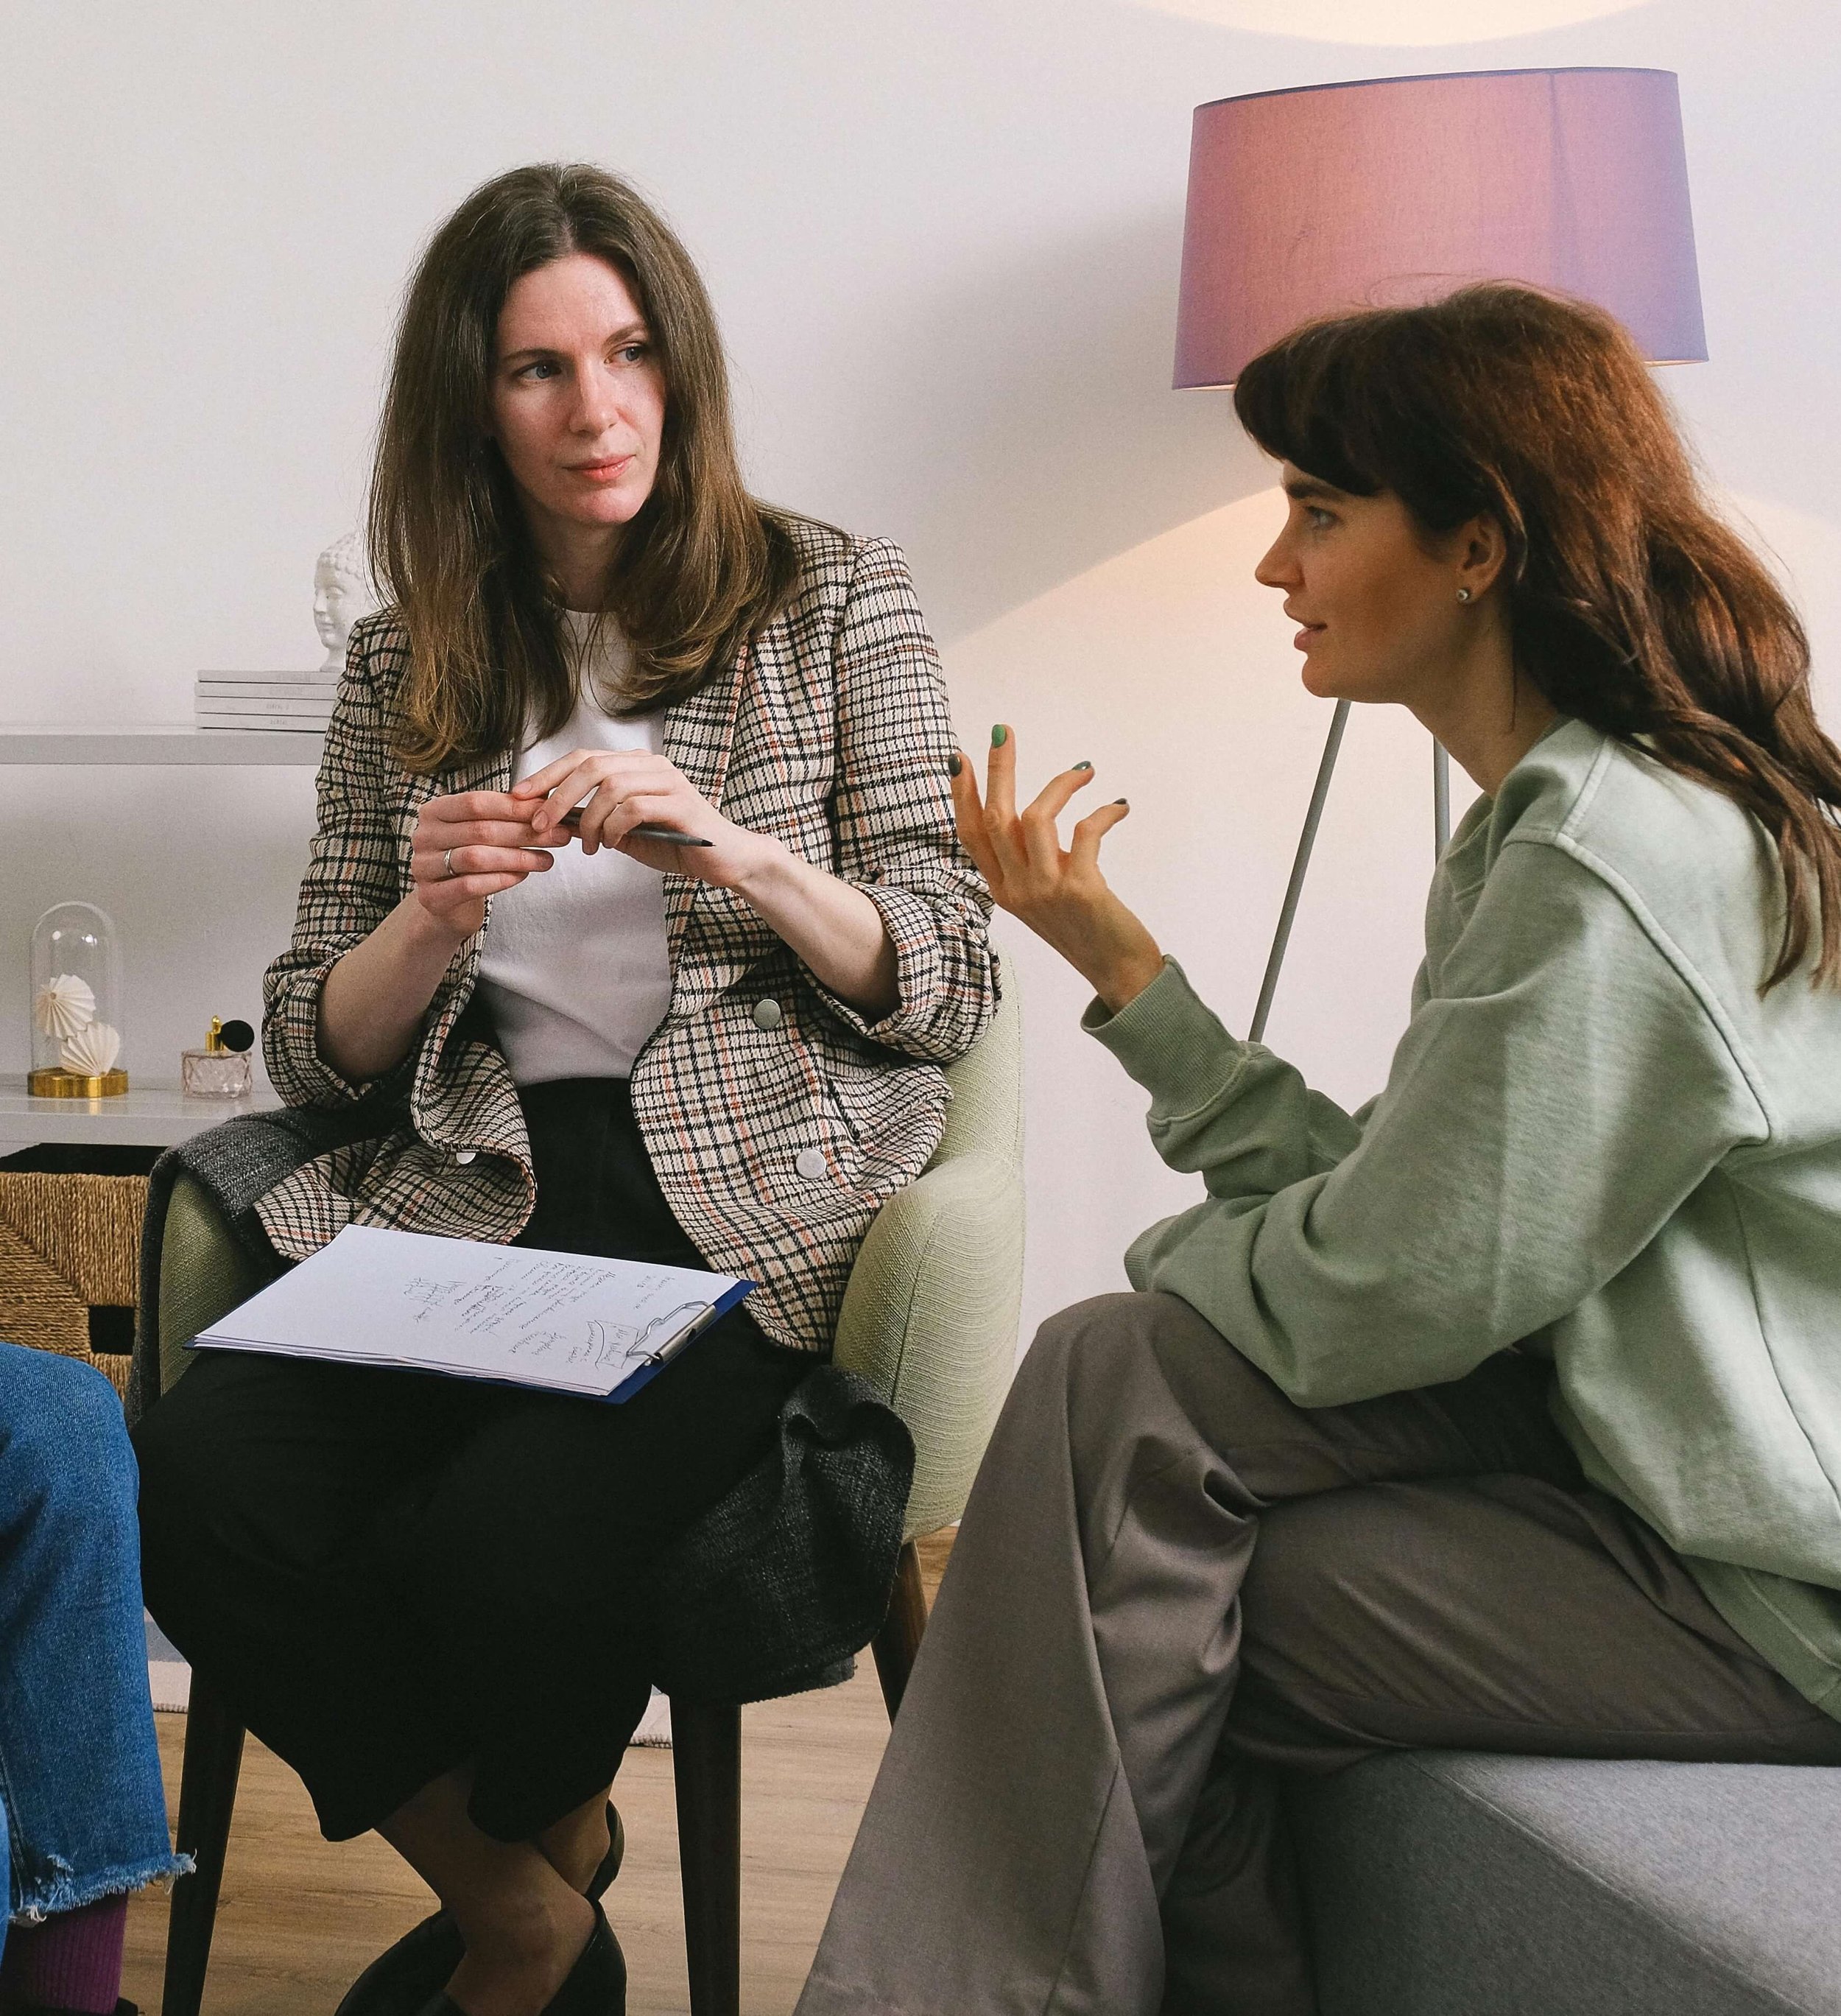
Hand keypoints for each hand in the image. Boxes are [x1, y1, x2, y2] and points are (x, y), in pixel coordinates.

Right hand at [409, 790, 554, 942]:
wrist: (449, 903)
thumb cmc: (472, 859)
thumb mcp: (486, 830)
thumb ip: (508, 813)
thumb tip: (549, 798)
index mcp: (435, 811)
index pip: (476, 802)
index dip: (515, 807)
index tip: (549, 812)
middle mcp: (423, 836)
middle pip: (480, 830)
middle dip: (525, 833)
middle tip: (559, 837)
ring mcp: (423, 866)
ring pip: (476, 858)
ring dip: (518, 858)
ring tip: (546, 860)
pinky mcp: (431, 897)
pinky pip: (470, 885)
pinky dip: (501, 880)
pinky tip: (522, 876)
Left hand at [509, 748, 778, 888]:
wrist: (726, 860)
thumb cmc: (676, 844)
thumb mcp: (626, 832)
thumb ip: (595, 820)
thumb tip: (551, 817)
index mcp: (637, 766)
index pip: (583, 758)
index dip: (547, 775)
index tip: (519, 796)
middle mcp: (653, 766)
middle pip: (592, 765)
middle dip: (558, 795)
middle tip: (540, 824)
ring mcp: (669, 782)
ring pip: (611, 785)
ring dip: (589, 819)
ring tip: (590, 846)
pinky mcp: (681, 804)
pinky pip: (633, 807)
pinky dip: (615, 827)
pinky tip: (614, 845)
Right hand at [950, 725, 1163, 1013]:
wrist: (1119, 972)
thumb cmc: (1085, 931)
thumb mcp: (1045, 895)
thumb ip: (1032, 861)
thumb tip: (1034, 816)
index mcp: (1002, 891)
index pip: (970, 836)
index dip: (962, 796)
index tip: (960, 759)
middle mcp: (1016, 890)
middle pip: (995, 818)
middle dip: (998, 769)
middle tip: (1004, 732)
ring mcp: (1045, 891)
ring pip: (1033, 819)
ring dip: (1059, 785)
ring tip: (1084, 772)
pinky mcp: (1080, 890)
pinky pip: (1084, 832)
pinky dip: (1103, 813)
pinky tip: (1118, 808)